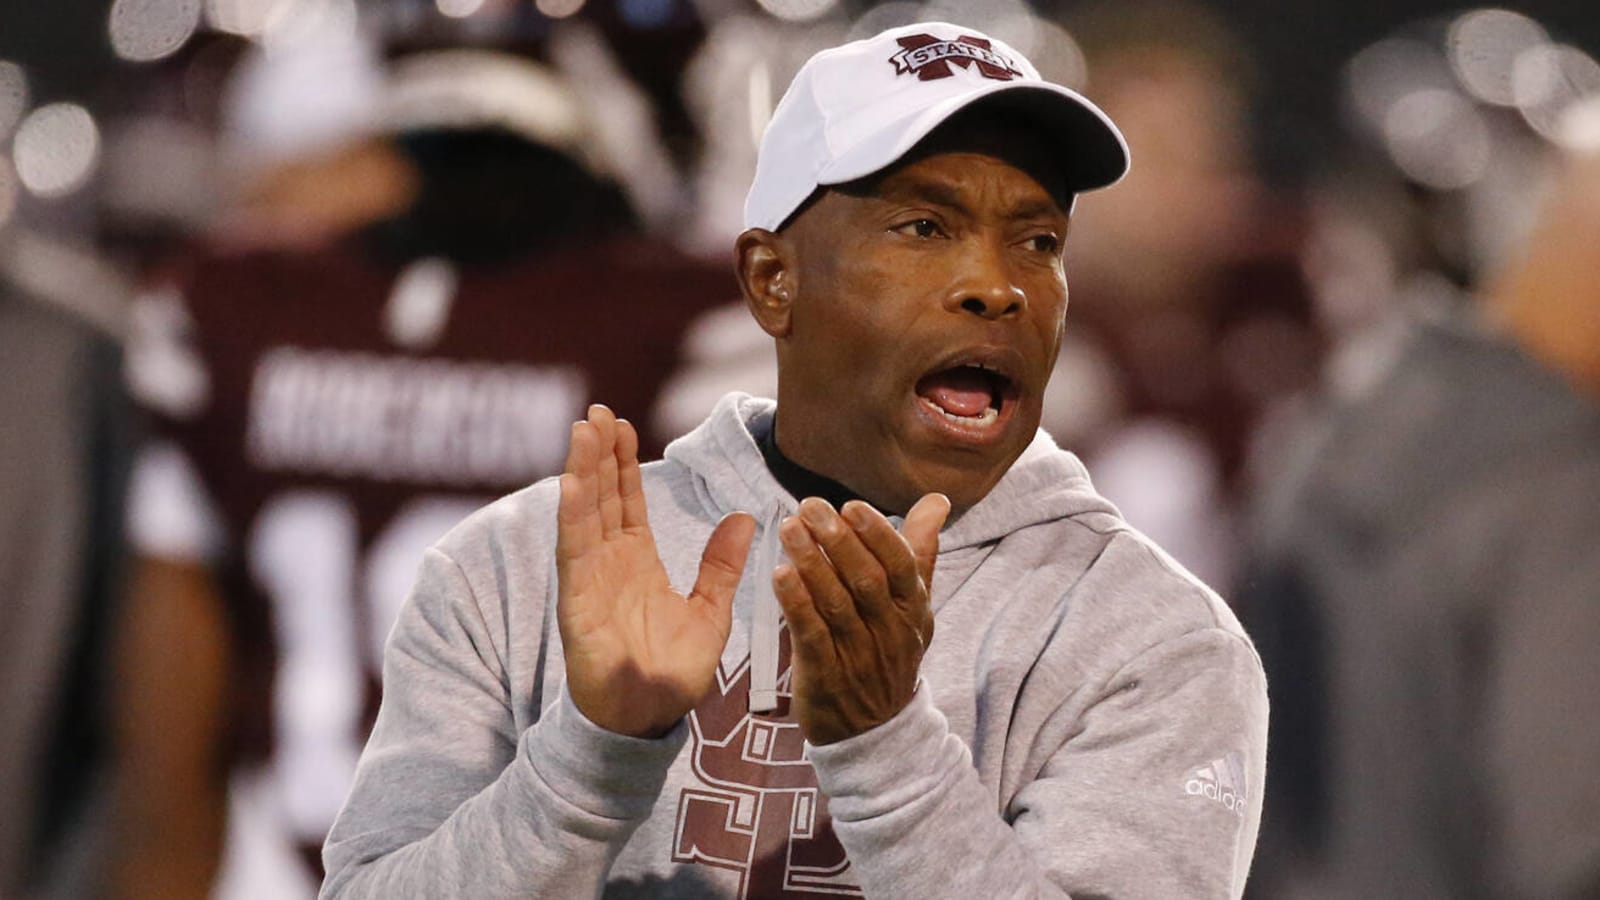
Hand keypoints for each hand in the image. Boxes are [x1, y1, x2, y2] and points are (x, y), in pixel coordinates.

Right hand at [556, 405, 755, 737]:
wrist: (648, 721)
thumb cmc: (672, 674)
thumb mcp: (710, 612)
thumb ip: (722, 566)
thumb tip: (746, 518)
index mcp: (637, 563)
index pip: (627, 502)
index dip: (623, 464)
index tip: (621, 424)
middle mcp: (609, 564)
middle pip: (602, 497)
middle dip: (599, 454)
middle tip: (597, 411)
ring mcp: (591, 580)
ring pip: (585, 514)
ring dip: (583, 471)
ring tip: (584, 429)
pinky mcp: (578, 601)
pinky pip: (574, 550)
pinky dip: (573, 514)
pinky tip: (572, 481)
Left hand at [773, 493, 950, 744]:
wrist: (876, 731)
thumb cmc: (890, 653)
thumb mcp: (913, 607)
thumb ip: (920, 551)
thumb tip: (937, 501)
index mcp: (913, 611)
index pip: (901, 566)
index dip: (877, 534)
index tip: (851, 506)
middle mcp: (890, 632)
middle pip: (867, 580)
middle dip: (837, 540)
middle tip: (809, 507)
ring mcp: (859, 657)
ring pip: (836, 604)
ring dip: (812, 564)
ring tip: (789, 530)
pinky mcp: (826, 677)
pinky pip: (811, 636)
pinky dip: (796, 604)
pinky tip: (779, 575)